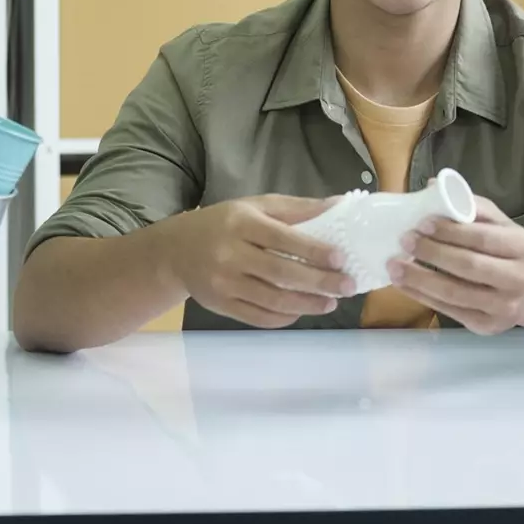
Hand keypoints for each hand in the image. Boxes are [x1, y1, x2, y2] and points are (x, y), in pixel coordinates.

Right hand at [161, 195, 354, 328]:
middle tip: (347, 286)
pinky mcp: (220, 306)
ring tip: (331, 303)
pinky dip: (284, 317)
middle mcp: (230, 254)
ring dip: (307, 305)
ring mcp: (223, 283)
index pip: (283, 238)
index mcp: (241, 223)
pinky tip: (302, 311)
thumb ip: (297, 208)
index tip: (341, 258)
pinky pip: (258, 317)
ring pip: (272, 299)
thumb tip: (339, 205)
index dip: (314, 250)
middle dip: (319, 282)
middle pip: (281, 272)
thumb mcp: (256, 206)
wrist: (175, 251)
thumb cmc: (224, 223)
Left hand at [386, 197, 523, 335]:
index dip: (450, 231)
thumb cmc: (507, 250)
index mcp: (522, 246)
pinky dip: (422, 296)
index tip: (422, 223)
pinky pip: (449, 311)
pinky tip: (404, 284)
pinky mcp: (486, 326)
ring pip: (455, 293)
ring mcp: (503, 307)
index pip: (482, 238)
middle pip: (469, 266)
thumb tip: (433, 186)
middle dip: (432, 253)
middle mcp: (518, 279)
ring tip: (394, 265)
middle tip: (404, 240)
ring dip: (419, 279)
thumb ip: (470, 205)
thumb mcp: (499, 223)